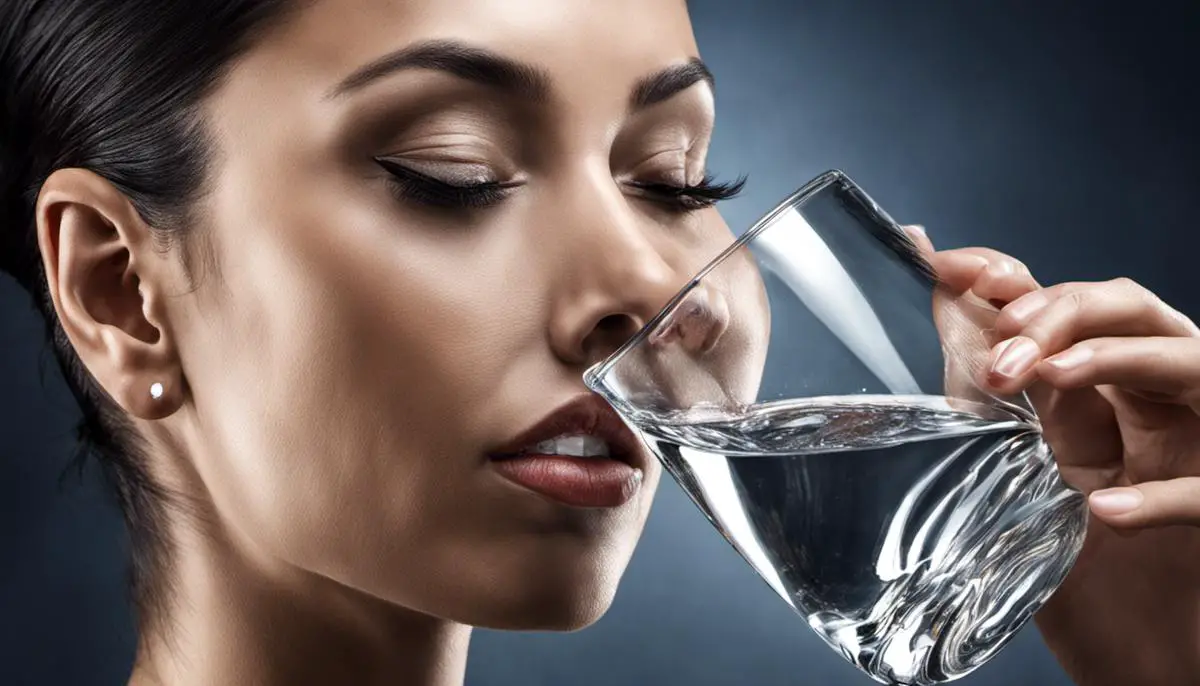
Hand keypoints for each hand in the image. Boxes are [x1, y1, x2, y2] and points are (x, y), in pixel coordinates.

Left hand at [906, 225, 1199, 685]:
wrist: (1138, 660)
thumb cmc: (1079, 566)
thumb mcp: (1019, 468)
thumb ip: (988, 390)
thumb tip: (942, 299)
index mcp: (1103, 389)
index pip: (1070, 303)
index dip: (1016, 276)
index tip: (945, 266)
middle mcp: (1156, 403)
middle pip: (1131, 309)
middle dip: (1059, 311)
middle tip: (997, 349)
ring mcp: (1198, 448)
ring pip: (1189, 362)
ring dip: (1111, 359)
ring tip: (1040, 378)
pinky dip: (1164, 495)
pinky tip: (1105, 511)